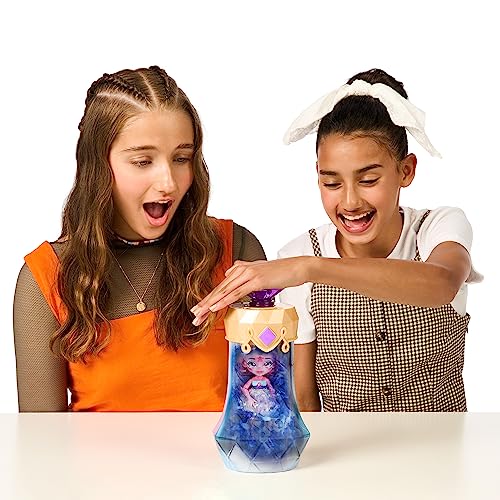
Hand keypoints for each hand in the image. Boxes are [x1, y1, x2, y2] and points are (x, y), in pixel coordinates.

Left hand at [190, 257, 309, 324]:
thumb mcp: (261, 272)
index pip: (222, 286)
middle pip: (219, 289)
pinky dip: (224, 300)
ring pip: (225, 291)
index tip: (200, 309)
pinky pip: (237, 293)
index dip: (210, 298)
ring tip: (201, 314)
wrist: (297, 267)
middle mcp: (241, 270)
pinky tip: (216, 307)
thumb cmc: (282, 272)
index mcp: (241, 269)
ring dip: (211, 304)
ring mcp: (248, 275)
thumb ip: (246, 273)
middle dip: (205, 303)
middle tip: (194, 315)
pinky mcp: (256, 280)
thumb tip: (234, 276)